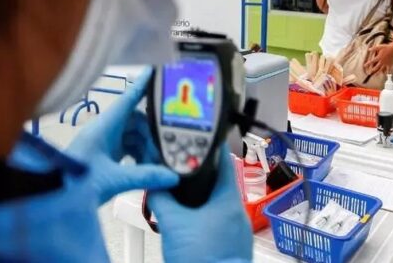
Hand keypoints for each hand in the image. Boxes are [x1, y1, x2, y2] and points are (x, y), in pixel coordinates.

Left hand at [65, 67, 178, 204]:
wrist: (48, 200)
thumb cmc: (72, 184)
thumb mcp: (112, 180)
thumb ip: (144, 176)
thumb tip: (173, 177)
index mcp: (103, 128)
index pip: (128, 100)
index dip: (142, 85)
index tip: (156, 71)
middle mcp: (104, 131)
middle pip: (137, 123)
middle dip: (154, 136)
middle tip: (170, 148)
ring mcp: (104, 144)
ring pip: (134, 139)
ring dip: (148, 150)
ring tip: (159, 166)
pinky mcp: (104, 158)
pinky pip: (129, 151)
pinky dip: (140, 159)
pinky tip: (148, 170)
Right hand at [148, 144, 252, 262]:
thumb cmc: (201, 259)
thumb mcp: (172, 223)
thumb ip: (162, 199)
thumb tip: (154, 186)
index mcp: (228, 199)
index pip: (224, 161)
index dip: (210, 149)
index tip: (200, 141)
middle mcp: (238, 212)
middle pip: (219, 183)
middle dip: (200, 177)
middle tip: (182, 172)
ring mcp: (238, 230)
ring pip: (218, 204)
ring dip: (202, 200)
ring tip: (182, 200)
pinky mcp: (232, 245)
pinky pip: (219, 223)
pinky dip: (205, 219)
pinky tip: (190, 225)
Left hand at [364, 42, 392, 74]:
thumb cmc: (386, 47)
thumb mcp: (379, 47)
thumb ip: (373, 48)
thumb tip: (368, 49)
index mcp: (379, 57)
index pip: (372, 61)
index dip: (368, 64)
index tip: (364, 66)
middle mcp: (382, 61)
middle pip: (376, 67)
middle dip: (372, 70)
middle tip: (369, 73)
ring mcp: (386, 63)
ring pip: (381, 69)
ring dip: (378, 73)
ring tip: (375, 76)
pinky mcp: (389, 64)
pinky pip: (388, 69)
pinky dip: (387, 72)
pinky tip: (385, 74)